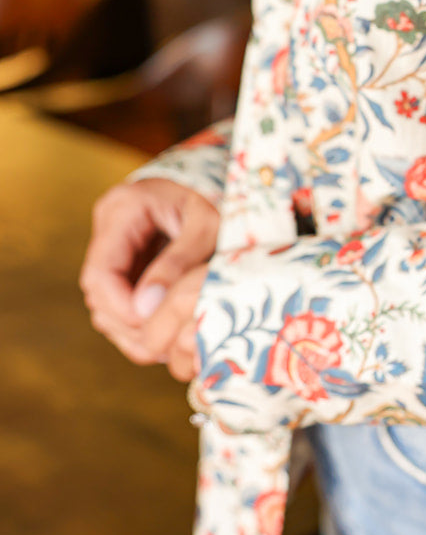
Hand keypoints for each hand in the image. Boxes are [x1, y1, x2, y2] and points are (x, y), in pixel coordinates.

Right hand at [80, 179, 218, 372]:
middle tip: (161, 345)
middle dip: (127, 323)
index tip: (154, 326)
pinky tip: (162, 334)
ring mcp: (113, 247)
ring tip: (164, 345)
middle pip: (98, 292)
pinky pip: (118, 303)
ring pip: (104, 303)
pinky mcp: (123, 264)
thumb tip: (146, 308)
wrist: (219, 189)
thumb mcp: (206, 225)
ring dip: (130, 329)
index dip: (122, 307)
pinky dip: (137, 324)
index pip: (101, 272)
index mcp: (123, 209)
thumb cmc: (217, 200)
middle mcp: (108, 227)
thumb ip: (179, 262)